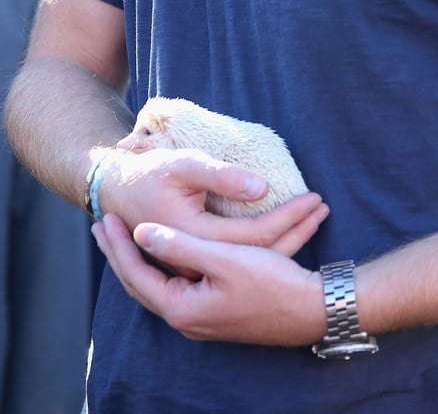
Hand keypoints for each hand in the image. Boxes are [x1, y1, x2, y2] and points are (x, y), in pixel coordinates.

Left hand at [92, 215, 326, 345]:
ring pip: (161, 282)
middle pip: (143, 282)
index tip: (104, 219)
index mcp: (183, 307)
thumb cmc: (270, 284)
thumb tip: (142, 233)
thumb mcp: (223, 259)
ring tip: (127, 234)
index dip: (119, 246)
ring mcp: (203, 317)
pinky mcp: (218, 309)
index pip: (136, 275)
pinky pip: (180, 283)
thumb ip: (180, 246)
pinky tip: (167, 250)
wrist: (312, 310)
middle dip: (122, 253)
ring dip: (144, 256)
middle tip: (102, 227)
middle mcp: (188, 318)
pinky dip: (167, 262)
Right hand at [97, 146, 327, 255]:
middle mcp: (198, 264)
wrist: (113, 193)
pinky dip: (267, 243)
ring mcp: (196, 270)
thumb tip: (263, 188)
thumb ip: (221, 178)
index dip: (289, 218)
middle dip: (297, 230)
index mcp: (196, 241)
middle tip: (325, 208)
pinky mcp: (197, 265)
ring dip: (287, 236)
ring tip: (315, 215)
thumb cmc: (147, 176)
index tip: (316, 198)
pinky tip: (284, 231)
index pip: (256, 237)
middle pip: (261, 253)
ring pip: (253, 258)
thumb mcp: (183, 167)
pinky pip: (240, 258)